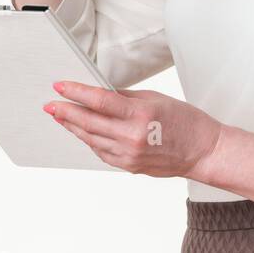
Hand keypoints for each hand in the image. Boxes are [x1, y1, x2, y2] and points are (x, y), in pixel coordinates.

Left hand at [44, 81, 223, 179]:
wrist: (203, 151)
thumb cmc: (186, 122)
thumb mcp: (156, 99)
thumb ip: (125, 97)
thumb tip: (99, 93)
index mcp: (140, 115)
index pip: (99, 101)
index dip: (76, 92)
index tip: (60, 86)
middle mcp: (132, 137)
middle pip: (89, 122)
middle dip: (66, 112)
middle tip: (50, 104)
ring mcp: (129, 155)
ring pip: (91, 139)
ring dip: (73, 127)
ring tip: (60, 116)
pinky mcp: (129, 166)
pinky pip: (101, 152)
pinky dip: (89, 140)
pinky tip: (82, 132)